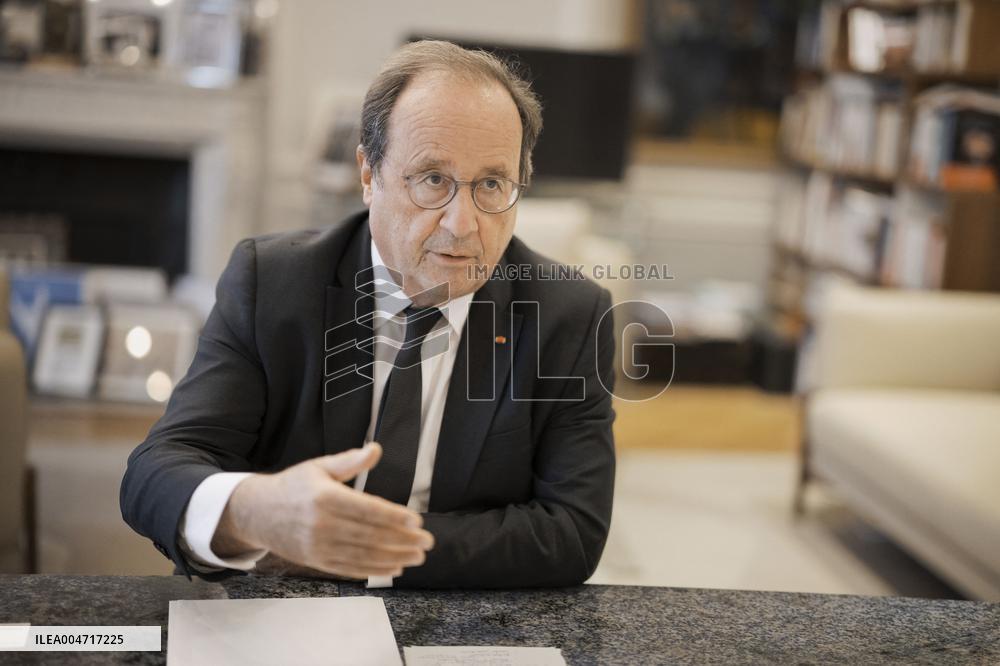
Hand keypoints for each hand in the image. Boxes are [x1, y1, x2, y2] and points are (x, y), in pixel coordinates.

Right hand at [212, 442, 433, 579]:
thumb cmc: (293, 486)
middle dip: (402, 541)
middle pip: (370, 535)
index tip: (417, 521)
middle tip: (427, 542)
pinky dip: (374, 570)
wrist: (257, 513)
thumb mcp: (319, 466)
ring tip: (417, 557)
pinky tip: (394, 567)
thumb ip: (350, 461)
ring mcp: (318, 546)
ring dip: (394, 558)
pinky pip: (350, 569)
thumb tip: (376, 449)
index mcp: (325, 497)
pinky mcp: (316, 561)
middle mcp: (322, 524)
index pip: (368, 510)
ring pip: (363, 555)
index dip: (394, 517)